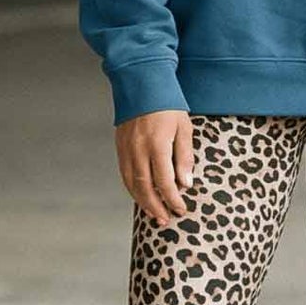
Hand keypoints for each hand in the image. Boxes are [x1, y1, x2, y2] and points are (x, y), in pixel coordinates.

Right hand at [115, 109, 194, 225]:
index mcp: (157, 145)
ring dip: (142, 201)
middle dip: (156, 207)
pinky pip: (124, 173)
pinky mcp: (120, 146)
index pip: (164, 181)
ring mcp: (126, 149)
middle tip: (165, 220)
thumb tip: (185, 184)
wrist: (142, 84)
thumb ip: (184, 157)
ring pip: (131, 183)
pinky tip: (140, 196)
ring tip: (153, 214)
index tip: (181, 209)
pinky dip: (132, 188)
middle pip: (145, 187)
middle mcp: (138, 149)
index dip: (172, 199)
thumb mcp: (184, 128)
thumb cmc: (168, 105)